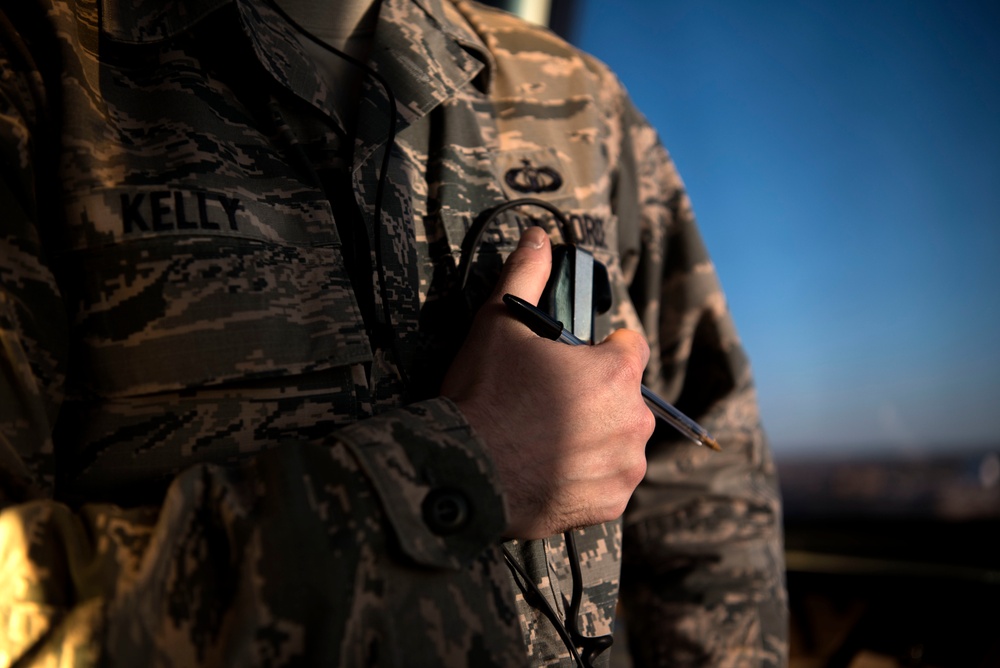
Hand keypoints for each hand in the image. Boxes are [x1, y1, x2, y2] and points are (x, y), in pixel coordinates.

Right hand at [441, 227, 654, 538]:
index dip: (602, 348)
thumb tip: (538, 235)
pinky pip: (609, 481)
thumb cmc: (483, 395)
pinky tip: (551, 469)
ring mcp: (624, 466)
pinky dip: (588, 475)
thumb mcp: (499, 324)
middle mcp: (633, 421)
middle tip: (550, 403)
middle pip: (627, 396)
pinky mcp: (610, 504)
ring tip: (548, 438)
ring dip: (597, 436)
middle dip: (598, 395)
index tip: (573, 359)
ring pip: (621, 440)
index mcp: (616, 374)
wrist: (464, 474)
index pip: (631, 347)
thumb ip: (526, 275)